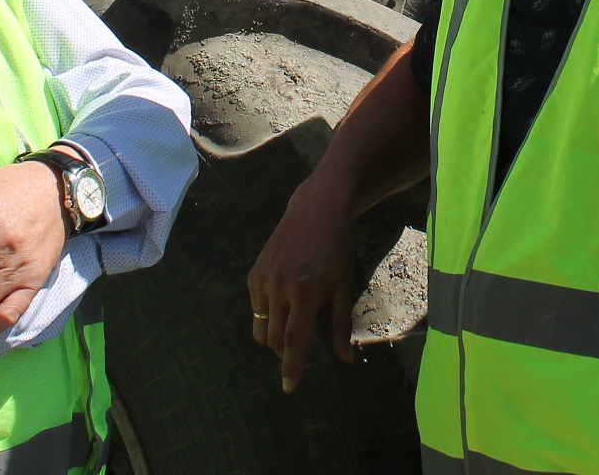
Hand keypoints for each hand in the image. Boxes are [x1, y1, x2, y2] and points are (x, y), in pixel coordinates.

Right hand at [247, 173, 357, 393]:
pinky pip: (256, 308)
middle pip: (275, 339)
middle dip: (286, 353)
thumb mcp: (344, 286)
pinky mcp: (254, 273)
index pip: (294, 340)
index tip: (289, 388)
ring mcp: (263, 279)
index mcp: (305, 292)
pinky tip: (285, 303)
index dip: (291, 367)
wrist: (315, 211)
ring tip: (293, 327)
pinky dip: (268, 316)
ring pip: (262, 327)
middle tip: (301, 351)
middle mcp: (279, 287)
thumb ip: (341, 325)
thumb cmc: (336, 249)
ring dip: (275, 337)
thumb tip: (344, 359)